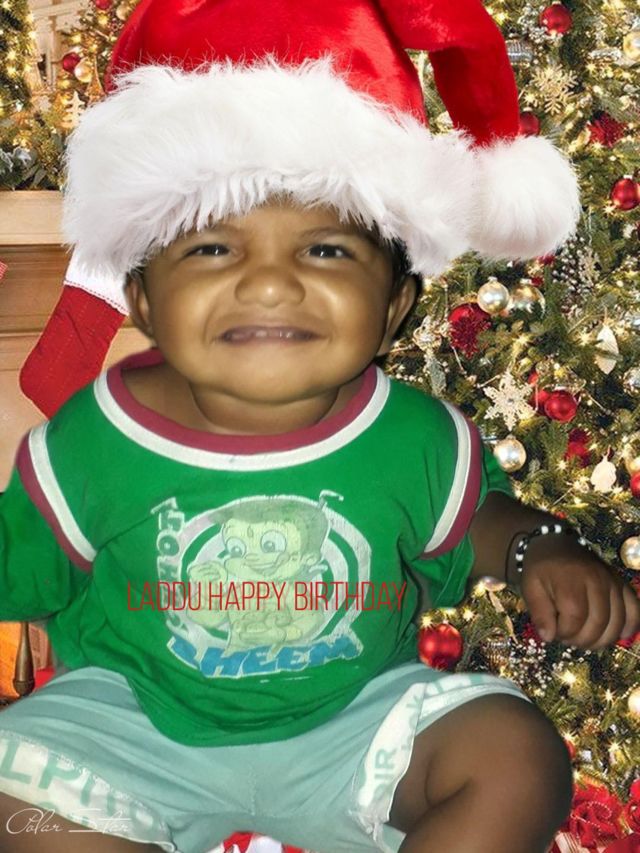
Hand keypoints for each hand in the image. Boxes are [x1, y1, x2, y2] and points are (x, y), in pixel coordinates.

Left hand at [520, 537, 639, 649]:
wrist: (555, 546)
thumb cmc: (541, 569)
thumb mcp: (530, 588)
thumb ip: (539, 613)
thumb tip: (548, 637)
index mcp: (571, 580)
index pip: (575, 618)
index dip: (564, 633)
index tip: (554, 632)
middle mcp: (597, 579)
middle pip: (599, 622)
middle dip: (582, 639)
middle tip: (568, 639)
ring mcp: (612, 581)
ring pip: (617, 621)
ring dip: (602, 639)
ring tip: (584, 639)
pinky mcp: (621, 584)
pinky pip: (634, 609)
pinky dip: (629, 626)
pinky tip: (617, 635)